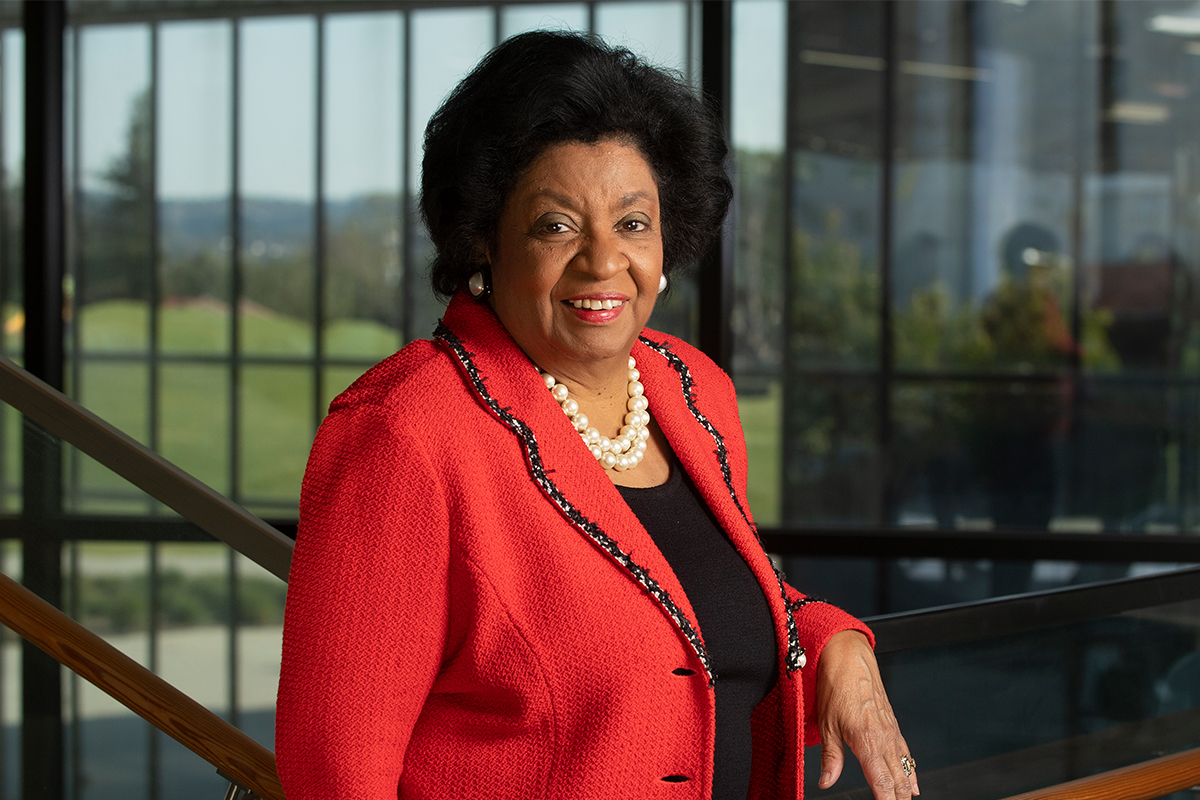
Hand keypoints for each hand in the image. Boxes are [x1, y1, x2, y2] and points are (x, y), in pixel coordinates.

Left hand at [815, 630, 917, 797]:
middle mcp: (884, 738)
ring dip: (906, 789)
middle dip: (898, 799)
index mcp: (867, 741)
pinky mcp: (893, 724)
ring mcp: (892, 731)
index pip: (882, 783)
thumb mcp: (826, 724)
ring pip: (905, 769)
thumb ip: (830, 758)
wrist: (850, 656)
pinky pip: (906, 753)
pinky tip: (913, 783)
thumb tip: (826, 782)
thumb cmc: (837, 685)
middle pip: (897, 780)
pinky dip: (911, 771)